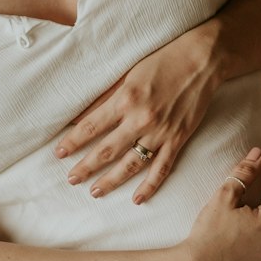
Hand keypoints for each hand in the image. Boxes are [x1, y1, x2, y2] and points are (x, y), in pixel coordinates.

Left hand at [56, 27, 219, 202]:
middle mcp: (140, 119)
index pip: (91, 126)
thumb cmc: (162, 61)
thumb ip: (106, 96)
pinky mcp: (178, 139)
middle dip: (86, 167)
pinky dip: (150, 186)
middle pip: (107, 150)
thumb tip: (81, 114)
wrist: (202, 61)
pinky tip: (137, 199)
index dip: (73, 141)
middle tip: (71, 180)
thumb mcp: (128, 74)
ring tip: (95, 191)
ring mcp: (161, 132)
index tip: (59, 153)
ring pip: (131, 164)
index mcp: (125, 99)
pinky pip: (162, 168)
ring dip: (111, 180)